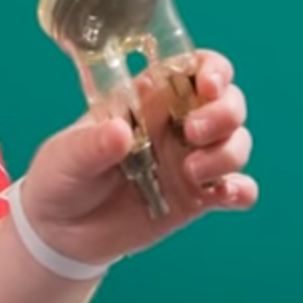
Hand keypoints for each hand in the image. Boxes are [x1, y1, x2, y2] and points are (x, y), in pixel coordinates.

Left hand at [19, 49, 255, 264]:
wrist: (60, 233)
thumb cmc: (61, 177)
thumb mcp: (65, 156)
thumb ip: (92, 144)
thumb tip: (120, 132)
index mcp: (149, 100)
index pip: (195, 68)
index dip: (213, 69)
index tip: (208, 85)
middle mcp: (177, 125)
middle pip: (229, 102)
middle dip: (225, 113)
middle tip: (193, 132)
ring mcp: (191, 161)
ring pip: (238, 143)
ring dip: (227, 154)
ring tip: (190, 173)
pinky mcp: (197, 198)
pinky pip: (238, 189)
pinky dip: (241, 190)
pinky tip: (225, 196)